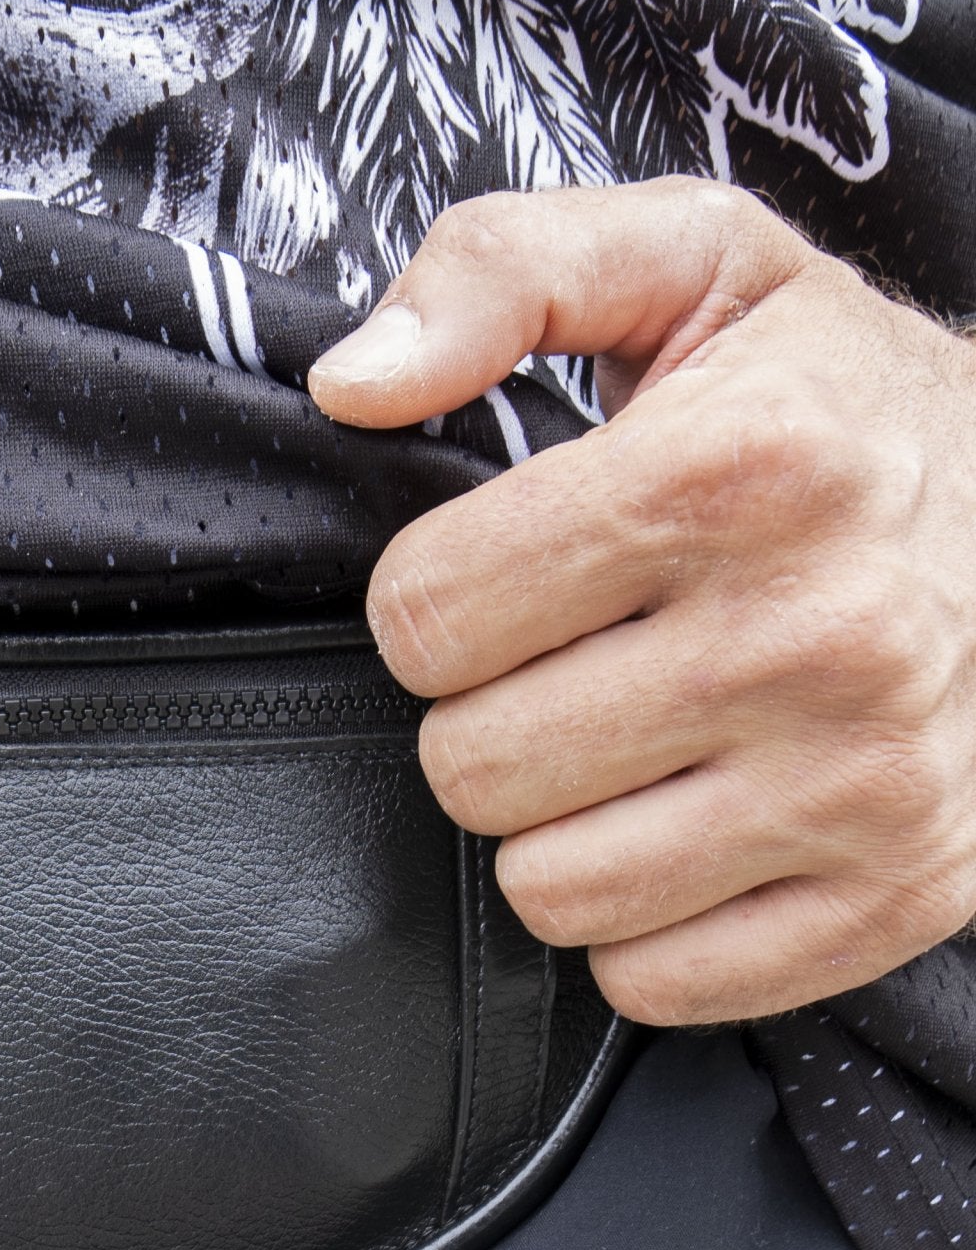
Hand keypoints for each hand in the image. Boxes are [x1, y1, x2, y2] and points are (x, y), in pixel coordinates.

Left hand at [307, 178, 975, 1026]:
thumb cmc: (838, 400)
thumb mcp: (691, 268)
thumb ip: (502, 275)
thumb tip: (346, 385)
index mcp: (741, 467)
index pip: (423, 616)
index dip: (433, 600)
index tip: (507, 575)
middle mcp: (821, 632)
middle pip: (471, 769)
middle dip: (488, 716)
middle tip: (574, 661)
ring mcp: (873, 780)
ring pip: (548, 891)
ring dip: (559, 824)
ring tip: (634, 739)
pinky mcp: (903, 890)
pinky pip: (653, 982)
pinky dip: (644, 920)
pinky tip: (693, 822)